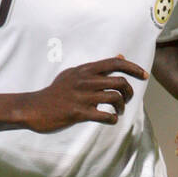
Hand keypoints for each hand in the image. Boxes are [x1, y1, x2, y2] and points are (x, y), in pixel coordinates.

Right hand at [24, 56, 147, 133]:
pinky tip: (110, 119)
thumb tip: (120, 56)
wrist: (34, 108)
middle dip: (129, 92)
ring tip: (117, 111)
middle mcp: (84, 81)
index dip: (133, 68)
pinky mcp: (77, 113)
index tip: (144, 75)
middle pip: (119, 82)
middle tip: (126, 100)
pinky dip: (113, 119)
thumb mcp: (74, 74)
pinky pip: (105, 115)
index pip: (115, 63)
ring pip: (115, 98)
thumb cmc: (56, 92)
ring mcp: (81, 97)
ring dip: (121, 106)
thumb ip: (97, 68)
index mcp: (84, 70)